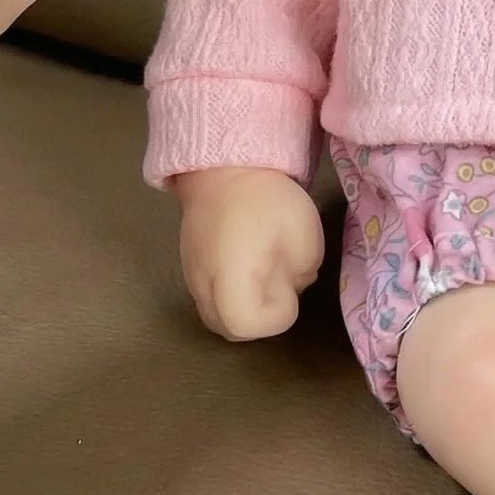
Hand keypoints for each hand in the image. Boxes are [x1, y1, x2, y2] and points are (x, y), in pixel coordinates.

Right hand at [174, 166, 326, 340]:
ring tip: (266, 273)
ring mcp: (190, 277)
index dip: (277, 314)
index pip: (248, 325)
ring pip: (217, 316)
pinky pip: (210, 297)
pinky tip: (248, 265)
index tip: (288, 285)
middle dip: (262, 317)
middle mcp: (202, 286)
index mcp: (230, 279)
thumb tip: (292, 283)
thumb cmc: (267, 198)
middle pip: (230, 329)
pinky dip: (231, 294)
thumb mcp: (305, 234)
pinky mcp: (188, 266)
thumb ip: (304, 271)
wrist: (223, 164)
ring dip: (245, 308)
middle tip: (280, 283)